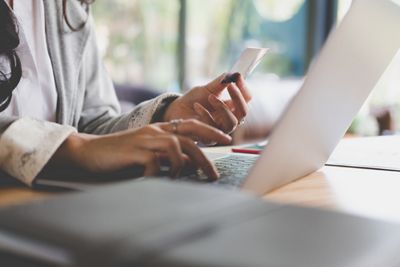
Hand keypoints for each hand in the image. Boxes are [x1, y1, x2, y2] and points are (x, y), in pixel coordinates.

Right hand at [52, 119, 231, 178]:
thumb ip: (168, 155)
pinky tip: (156, 180)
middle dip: (205, 157)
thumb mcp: (148, 152)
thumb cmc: (120, 154)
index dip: (209, 131)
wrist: (89, 151)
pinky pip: (154, 162)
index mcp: (159, 129)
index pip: (190, 125)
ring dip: (183, 165)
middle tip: (214, 175)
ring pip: (176, 146)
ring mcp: (144, 140)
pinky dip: (159, 173)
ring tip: (183, 179)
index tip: (225, 139)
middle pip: (189, 139)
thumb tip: (191, 163)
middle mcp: (154, 131)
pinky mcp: (133, 151)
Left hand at [163, 73, 251, 133]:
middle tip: (230, 86)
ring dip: (222, 107)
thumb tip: (234, 74)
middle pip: (244, 113)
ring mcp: (220, 130)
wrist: (176, 110)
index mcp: (231, 107)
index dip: (244, 88)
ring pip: (232, 123)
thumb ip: (221, 82)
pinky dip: (205, 114)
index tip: (237, 77)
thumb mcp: (207, 88)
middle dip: (238, 98)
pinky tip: (197, 106)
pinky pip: (213, 128)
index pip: (246, 99)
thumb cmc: (193, 100)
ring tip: (210, 97)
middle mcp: (229, 119)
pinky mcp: (208, 138)